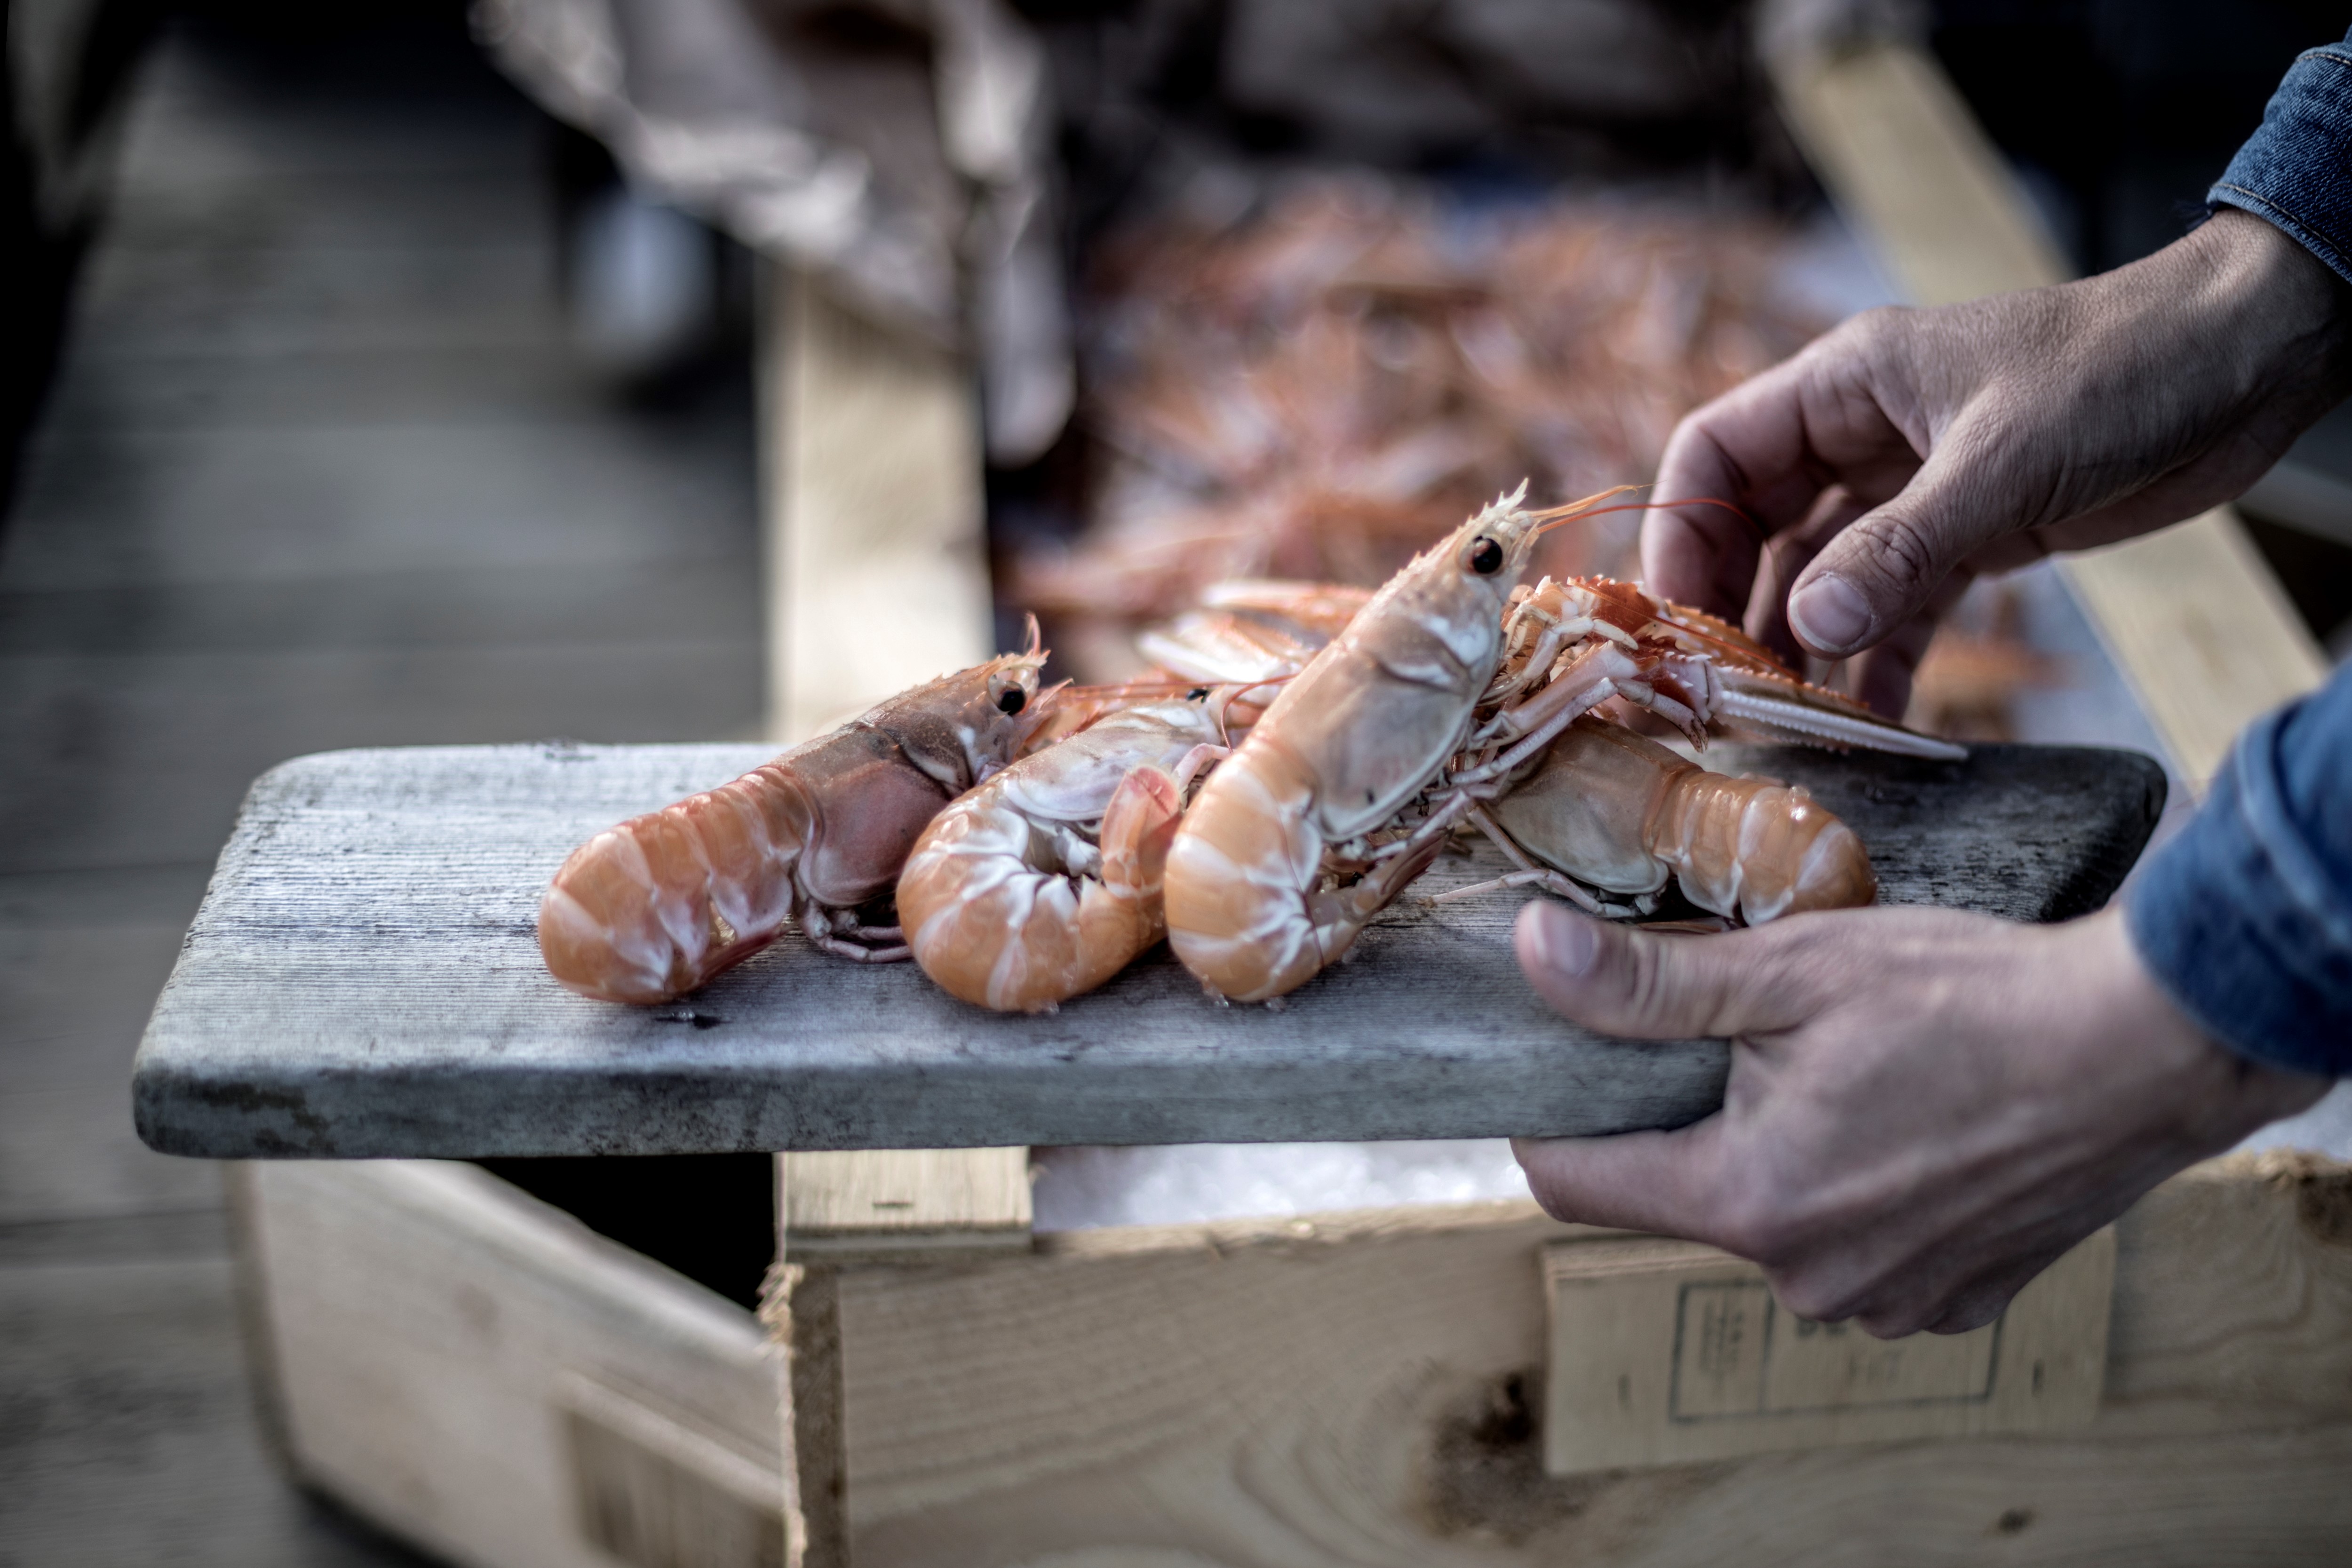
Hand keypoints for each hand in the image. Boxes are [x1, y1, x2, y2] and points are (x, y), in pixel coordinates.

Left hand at [1509, 900, 2326, 1336]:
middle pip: (1684, 1196)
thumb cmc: (1969, 996)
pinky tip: (1910, 1127)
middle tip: (1746, 1040)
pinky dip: (1864, 1194)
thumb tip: (1532, 951)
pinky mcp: (1952, 1300)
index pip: (1575, 1185)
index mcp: (1750, 1201)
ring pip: (1776, 1222)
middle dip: (1693, 1122)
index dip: (1556, 1117)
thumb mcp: (1790, 969)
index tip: (1570, 1062)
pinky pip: (1860, 1250)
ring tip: (1847, 1078)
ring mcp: (1885, 1300)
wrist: (2144, 1046)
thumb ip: (1648, 984)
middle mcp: (1807, 1278)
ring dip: (1785, 1157)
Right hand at [1648, 209, 2351, 715]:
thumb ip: (1902, 548)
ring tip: (1792, 722)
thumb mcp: (2004, 459)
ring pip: (1823, 577)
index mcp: (1845, 385)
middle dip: (1734, 608)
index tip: (1677, 620)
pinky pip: (1899, 609)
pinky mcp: (1970, 536)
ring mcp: (1914, 491)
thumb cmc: (2122, 369)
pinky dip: (1881, 662)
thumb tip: (1807, 630)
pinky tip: (1874, 720)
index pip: (1716, 454)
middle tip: (1727, 690)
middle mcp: (1863, 437)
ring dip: (1805, 648)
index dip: (1681, 534)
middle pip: (1755, 527)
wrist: (2249, 362)